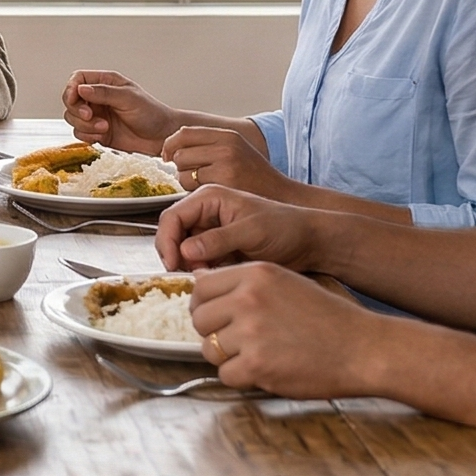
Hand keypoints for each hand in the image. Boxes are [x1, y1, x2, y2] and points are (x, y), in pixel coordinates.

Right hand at [61, 69, 179, 153]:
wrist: (162, 138)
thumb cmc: (151, 113)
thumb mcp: (129, 98)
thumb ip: (104, 93)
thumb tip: (81, 89)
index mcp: (105, 83)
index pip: (77, 79)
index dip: (71, 89)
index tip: (74, 98)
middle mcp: (97, 98)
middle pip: (70, 100)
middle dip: (77, 110)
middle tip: (91, 116)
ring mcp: (96, 116)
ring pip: (72, 118)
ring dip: (84, 125)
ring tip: (103, 128)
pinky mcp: (96, 133)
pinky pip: (80, 133)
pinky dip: (87, 136)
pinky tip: (102, 136)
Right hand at [155, 184, 325, 273]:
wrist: (309, 242)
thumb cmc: (285, 228)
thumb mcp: (251, 232)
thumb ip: (217, 240)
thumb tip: (185, 251)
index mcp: (209, 198)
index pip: (172, 216)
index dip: (166, 241)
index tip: (172, 265)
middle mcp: (205, 213)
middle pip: (173, 234)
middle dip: (176, 255)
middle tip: (187, 276)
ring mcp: (210, 232)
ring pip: (183, 251)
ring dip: (188, 266)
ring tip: (206, 276)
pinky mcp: (218, 250)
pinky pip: (198, 262)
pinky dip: (201, 272)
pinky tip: (214, 277)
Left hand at [162, 125, 285, 198]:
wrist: (283, 197)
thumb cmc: (257, 178)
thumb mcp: (236, 151)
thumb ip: (209, 145)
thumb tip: (173, 145)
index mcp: (228, 136)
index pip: (184, 132)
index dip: (170, 144)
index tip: (167, 155)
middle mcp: (226, 147)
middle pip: (180, 153)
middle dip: (181, 167)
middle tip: (194, 176)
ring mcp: (225, 166)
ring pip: (183, 173)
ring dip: (187, 182)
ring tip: (205, 186)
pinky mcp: (224, 185)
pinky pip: (191, 189)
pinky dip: (194, 194)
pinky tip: (210, 195)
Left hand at [187, 261, 379, 397]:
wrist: (363, 348)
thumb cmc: (328, 318)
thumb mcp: (285, 282)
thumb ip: (243, 282)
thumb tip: (199, 279)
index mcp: (255, 274)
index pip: (201, 287)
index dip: (204, 304)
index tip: (216, 316)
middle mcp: (248, 299)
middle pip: (199, 318)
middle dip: (213, 332)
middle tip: (239, 340)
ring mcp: (251, 332)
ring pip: (208, 349)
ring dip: (228, 357)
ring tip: (258, 354)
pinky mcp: (257, 364)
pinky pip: (226, 374)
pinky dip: (242, 377)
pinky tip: (266, 369)